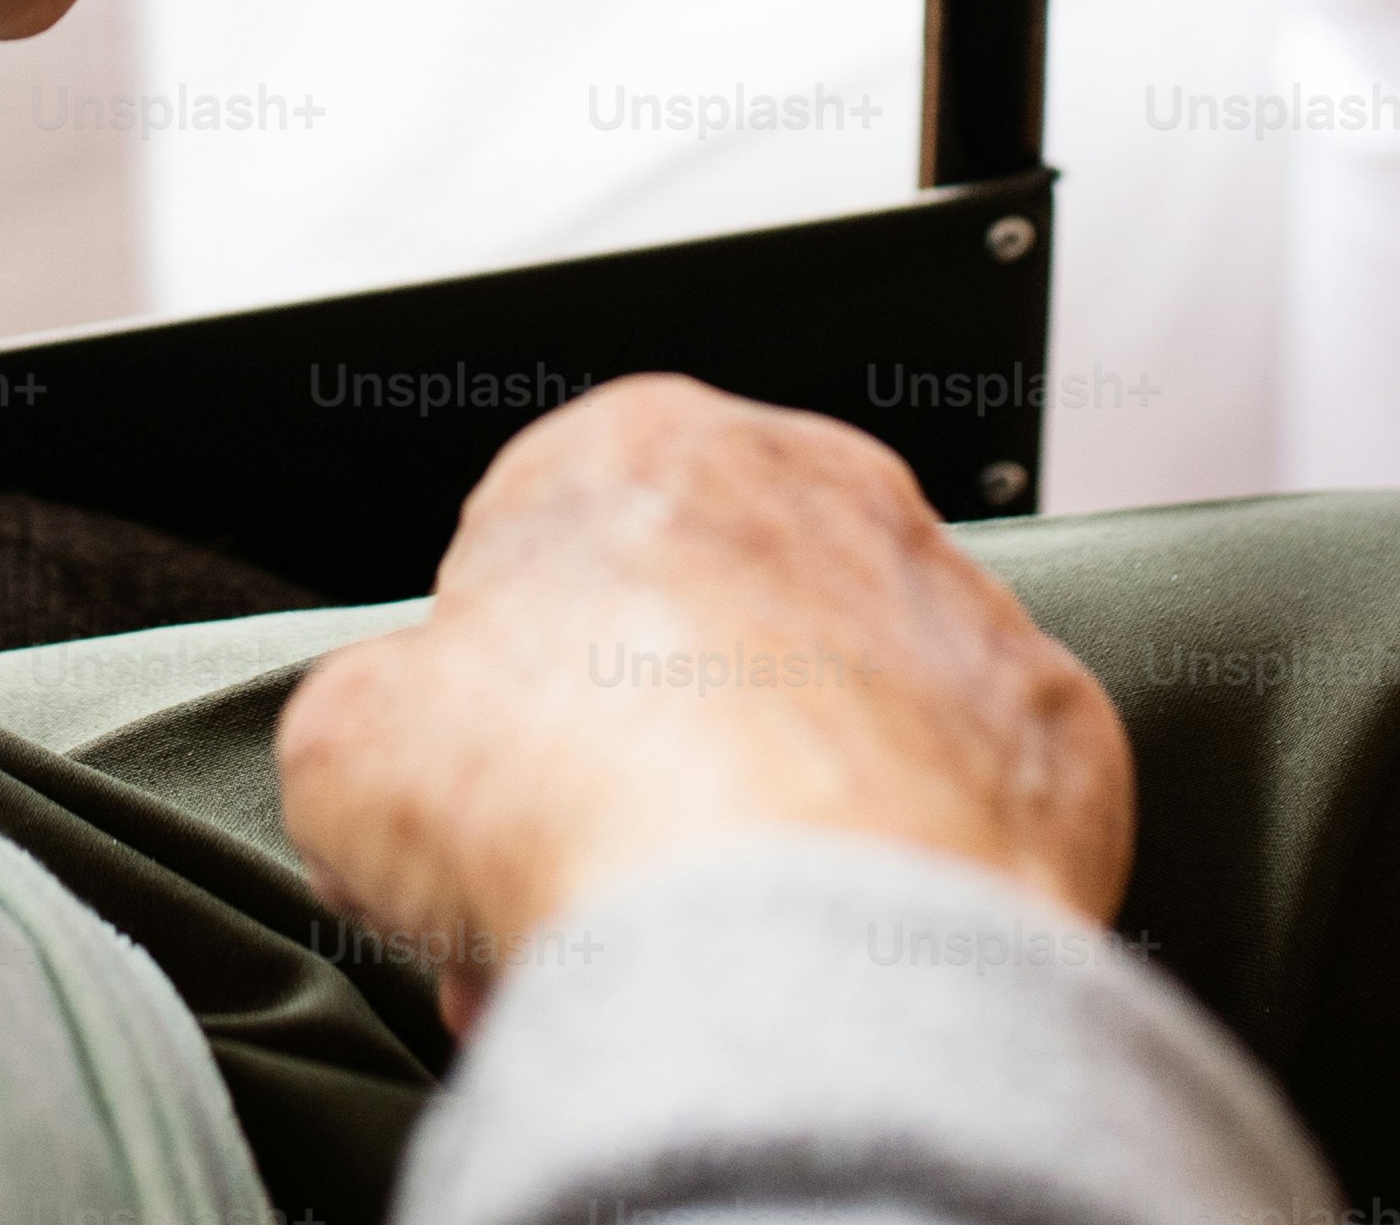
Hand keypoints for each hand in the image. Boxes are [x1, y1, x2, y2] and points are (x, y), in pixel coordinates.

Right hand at [276, 377, 1134, 1032]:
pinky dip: (895, 878)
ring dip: (758, 827)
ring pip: (828, 722)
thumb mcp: (345, 742)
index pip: (544, 552)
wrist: (788, 935)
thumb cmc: (577, 799)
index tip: (479, 797)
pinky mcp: (1054, 737)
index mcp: (640, 446)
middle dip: (627, 772)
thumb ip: (368, 719)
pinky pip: (952, 807)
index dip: (491, 702)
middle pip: (694, 638)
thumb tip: (390, 763)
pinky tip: (823, 950)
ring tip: (685, 952)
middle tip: (572, 892)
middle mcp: (818, 491)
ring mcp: (951, 607)